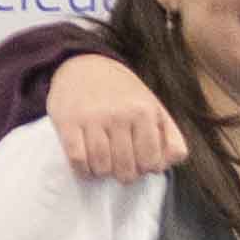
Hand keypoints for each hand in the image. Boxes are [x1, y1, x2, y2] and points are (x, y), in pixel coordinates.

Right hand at [46, 50, 184, 180]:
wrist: (84, 65)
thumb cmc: (124, 95)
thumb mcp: (154, 108)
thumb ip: (172, 138)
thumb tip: (165, 165)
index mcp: (144, 112)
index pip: (151, 162)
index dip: (146, 169)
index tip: (140, 162)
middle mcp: (119, 114)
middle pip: (126, 169)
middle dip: (125, 174)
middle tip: (121, 166)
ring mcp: (92, 118)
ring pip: (101, 167)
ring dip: (103, 173)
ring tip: (104, 164)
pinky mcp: (67, 122)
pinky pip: (77, 160)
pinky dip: (83, 170)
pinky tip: (87, 164)